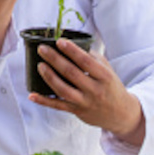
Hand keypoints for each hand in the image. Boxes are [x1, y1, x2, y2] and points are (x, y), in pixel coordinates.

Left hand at [28, 38, 144, 146]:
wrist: (121, 114)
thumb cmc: (111, 86)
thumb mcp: (108, 70)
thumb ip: (93, 58)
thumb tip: (73, 45)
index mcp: (104, 77)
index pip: (86, 61)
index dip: (71, 50)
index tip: (59, 41)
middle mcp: (94, 90)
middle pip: (71, 73)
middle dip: (55, 59)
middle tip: (42, 49)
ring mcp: (85, 102)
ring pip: (63, 90)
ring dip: (49, 77)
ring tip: (40, 65)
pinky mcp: (77, 112)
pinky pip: (58, 106)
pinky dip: (44, 101)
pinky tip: (32, 95)